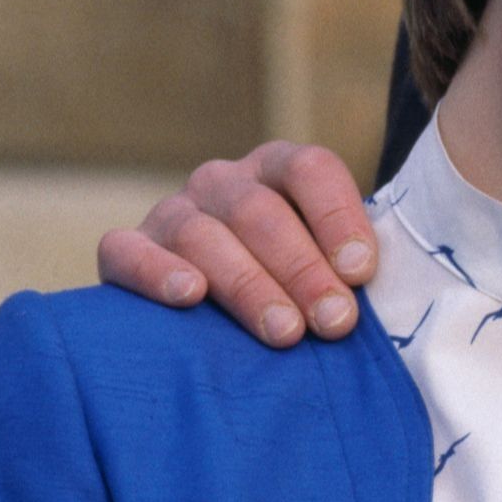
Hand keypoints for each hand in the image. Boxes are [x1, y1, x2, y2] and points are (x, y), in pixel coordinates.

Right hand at [94, 141, 378, 345]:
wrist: (216, 320)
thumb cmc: (294, 293)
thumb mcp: (329, 266)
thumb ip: (353, 268)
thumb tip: (377, 289)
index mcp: (279, 169)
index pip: (309, 170)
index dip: (337, 216)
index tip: (361, 272)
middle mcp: (223, 182)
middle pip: (260, 211)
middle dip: (303, 269)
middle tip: (335, 322)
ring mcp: (172, 213)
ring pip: (204, 235)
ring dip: (249, 285)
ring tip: (285, 332)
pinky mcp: (124, 251)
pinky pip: (128, 252)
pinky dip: (157, 272)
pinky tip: (188, 296)